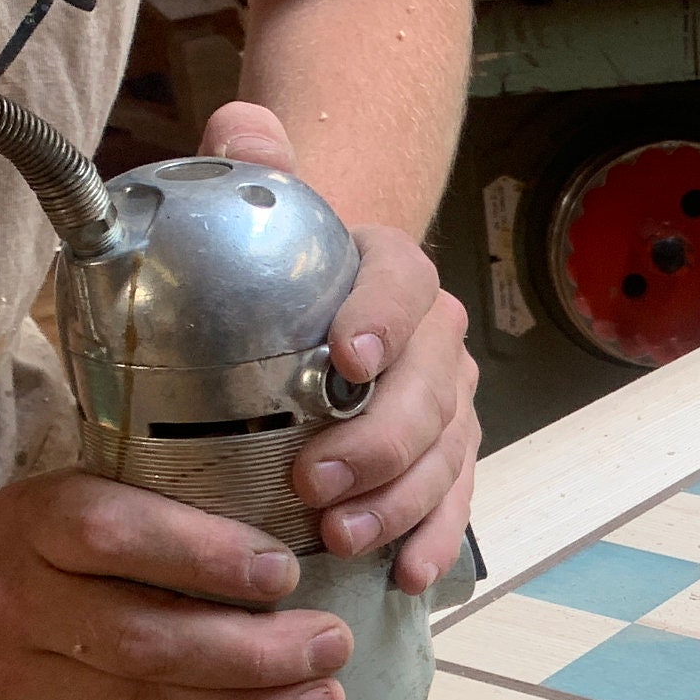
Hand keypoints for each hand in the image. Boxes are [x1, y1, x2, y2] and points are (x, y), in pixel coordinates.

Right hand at [0, 473, 352, 699]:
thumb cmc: (41, 545)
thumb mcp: (81, 494)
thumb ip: (163, 510)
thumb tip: (299, 547)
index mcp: (34, 521)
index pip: (119, 536)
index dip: (209, 558)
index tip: (286, 574)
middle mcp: (13, 602)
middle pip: (146, 641)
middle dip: (256, 653)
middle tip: (330, 646)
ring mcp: (14, 684)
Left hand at [202, 101, 479, 592]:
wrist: (318, 314)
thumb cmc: (284, 275)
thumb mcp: (263, 218)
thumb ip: (253, 168)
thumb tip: (243, 126)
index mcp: (393, 274)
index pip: (405, 283)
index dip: (381, 320)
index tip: (342, 361)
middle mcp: (435, 340)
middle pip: (431, 389)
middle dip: (379, 442)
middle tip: (314, 481)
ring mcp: (448, 405)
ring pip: (445, 454)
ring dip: (400, 502)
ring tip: (343, 538)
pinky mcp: (447, 462)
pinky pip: (455, 502)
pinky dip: (434, 539)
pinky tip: (404, 573)